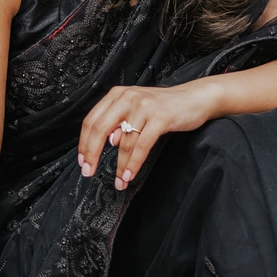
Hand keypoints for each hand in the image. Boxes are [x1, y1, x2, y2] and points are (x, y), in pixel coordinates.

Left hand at [77, 80, 218, 189]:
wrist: (194, 98)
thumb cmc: (163, 106)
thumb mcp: (136, 109)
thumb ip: (119, 122)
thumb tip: (108, 142)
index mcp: (117, 95)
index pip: (91, 120)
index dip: (83, 143)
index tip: (82, 161)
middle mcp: (127, 97)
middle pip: (100, 129)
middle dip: (92, 154)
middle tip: (88, 172)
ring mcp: (144, 107)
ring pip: (123, 142)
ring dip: (119, 166)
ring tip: (119, 181)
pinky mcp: (160, 118)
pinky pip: (141, 145)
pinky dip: (133, 163)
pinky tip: (130, 174)